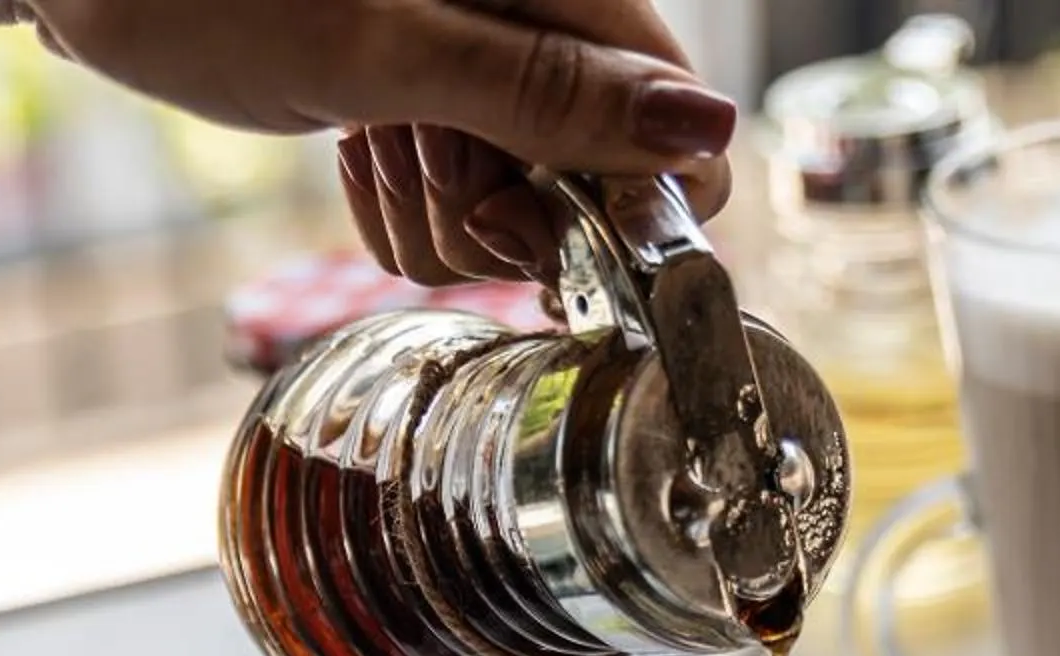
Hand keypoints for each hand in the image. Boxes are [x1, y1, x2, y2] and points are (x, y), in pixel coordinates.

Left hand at [15, 0, 734, 282]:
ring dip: (440, 211)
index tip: (531, 229)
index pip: (678, 127)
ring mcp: (482, 58)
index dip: (623, 206)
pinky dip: (404, 206)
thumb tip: (705, 135)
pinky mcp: (426, 92)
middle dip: (505, 208)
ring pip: (520, 202)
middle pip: (598, 178)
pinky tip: (353, 148)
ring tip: (369, 136)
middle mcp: (540, 14)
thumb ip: (548, 99)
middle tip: (413, 150)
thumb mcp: (383, 52)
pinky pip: (456, 197)